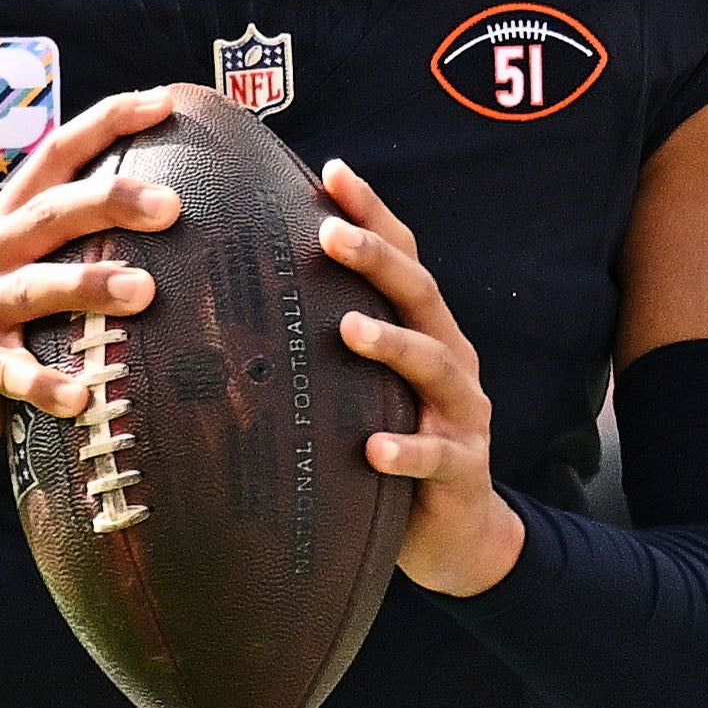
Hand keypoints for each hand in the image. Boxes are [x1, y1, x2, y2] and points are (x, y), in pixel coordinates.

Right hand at [0, 88, 180, 477]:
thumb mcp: (20, 271)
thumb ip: (73, 247)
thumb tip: (169, 221)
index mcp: (6, 222)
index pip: (54, 156)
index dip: (105, 123)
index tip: (162, 102)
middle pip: (49, 213)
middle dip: (109, 201)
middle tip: (170, 206)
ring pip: (33, 289)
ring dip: (88, 286)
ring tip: (143, 291)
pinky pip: (8, 372)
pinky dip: (44, 384)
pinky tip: (80, 397)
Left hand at [320, 157, 524, 594]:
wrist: (455, 536)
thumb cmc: (391, 449)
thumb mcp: (363, 389)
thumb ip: (328, 347)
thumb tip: (244, 294)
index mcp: (425, 333)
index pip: (403, 260)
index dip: (373, 213)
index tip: (333, 171)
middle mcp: (451, 361)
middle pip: (420, 296)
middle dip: (378, 259)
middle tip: (331, 234)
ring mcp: (462, 415)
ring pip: (435, 366)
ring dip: (392, 344)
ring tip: (349, 329)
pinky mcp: (463, 471)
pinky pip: (436, 457)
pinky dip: (406, 450)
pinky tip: (374, 449)